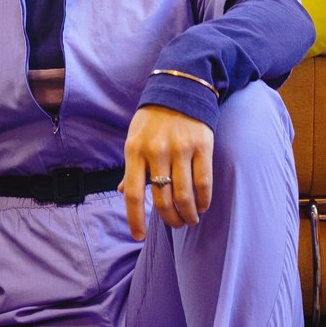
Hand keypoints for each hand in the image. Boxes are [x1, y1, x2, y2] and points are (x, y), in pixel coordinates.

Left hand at [120, 104, 212, 238]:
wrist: (180, 89)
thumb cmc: (153, 120)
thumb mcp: (134, 138)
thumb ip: (131, 166)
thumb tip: (121, 191)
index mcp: (134, 151)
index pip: (131, 193)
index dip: (135, 219)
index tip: (139, 236)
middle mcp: (156, 151)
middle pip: (162, 199)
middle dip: (169, 219)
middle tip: (175, 225)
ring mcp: (180, 149)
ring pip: (184, 196)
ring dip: (188, 214)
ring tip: (190, 220)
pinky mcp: (202, 146)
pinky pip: (203, 182)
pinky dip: (204, 200)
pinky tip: (202, 206)